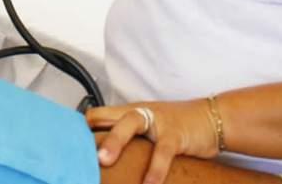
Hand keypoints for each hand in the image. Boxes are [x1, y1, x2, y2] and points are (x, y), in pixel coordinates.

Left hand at [87, 100, 217, 183]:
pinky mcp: (175, 134)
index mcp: (130, 112)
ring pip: (129, 124)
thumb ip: (129, 138)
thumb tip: (105, 160)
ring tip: (103, 161)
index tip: (67, 147)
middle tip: (77, 151)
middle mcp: (140, 113)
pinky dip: (155, 169)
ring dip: (115, 142)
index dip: (83, 130)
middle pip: (107, 115)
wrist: (214, 118)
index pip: (98, 114)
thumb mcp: (150, 128)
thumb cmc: (178, 126)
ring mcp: (157, 121)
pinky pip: (162, 152)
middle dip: (91, 131)